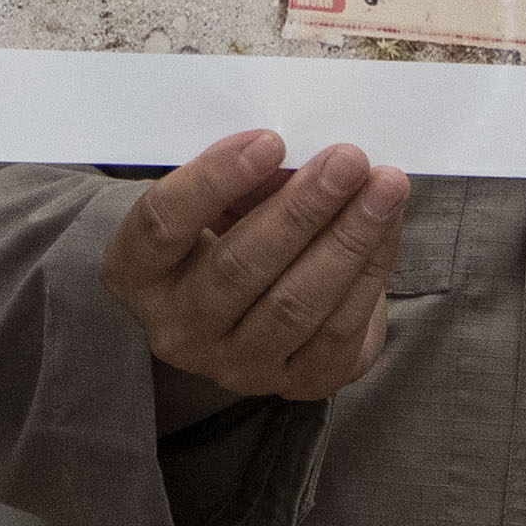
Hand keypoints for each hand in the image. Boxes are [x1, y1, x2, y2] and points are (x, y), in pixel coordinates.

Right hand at [101, 129, 409, 419]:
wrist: (254, 310)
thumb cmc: (229, 232)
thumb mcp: (219, 201)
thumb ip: (247, 179)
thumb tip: (305, 153)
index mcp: (138, 273)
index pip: (163, 224)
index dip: (214, 180)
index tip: (270, 141)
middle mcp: (177, 330)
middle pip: (239, 267)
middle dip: (302, 209)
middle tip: (347, 160)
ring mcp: (234, 367)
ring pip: (294, 304)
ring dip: (348, 240)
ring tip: (384, 189)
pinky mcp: (296, 384)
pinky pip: (337, 332)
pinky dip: (369, 274)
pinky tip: (386, 229)